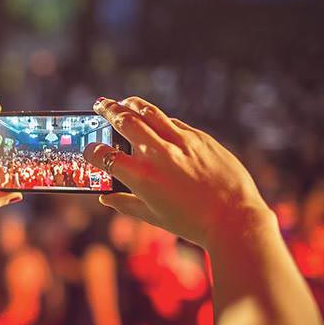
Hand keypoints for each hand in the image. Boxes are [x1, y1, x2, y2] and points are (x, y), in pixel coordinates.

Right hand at [84, 97, 273, 251]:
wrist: (234, 218)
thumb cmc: (191, 222)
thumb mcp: (152, 217)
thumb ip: (125, 203)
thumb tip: (105, 197)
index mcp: (141, 177)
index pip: (105, 156)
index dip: (92, 152)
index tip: (89, 150)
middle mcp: (158, 154)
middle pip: (124, 122)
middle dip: (108, 111)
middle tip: (100, 105)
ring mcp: (181, 142)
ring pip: (149, 112)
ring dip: (132, 105)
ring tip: (123, 102)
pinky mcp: (200, 137)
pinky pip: (173, 123)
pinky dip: (159, 120)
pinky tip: (155, 123)